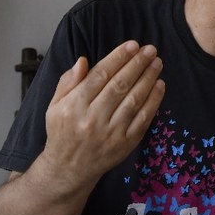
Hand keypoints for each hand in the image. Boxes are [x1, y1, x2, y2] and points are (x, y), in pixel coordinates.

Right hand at [40, 40, 165, 188]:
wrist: (68, 169)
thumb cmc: (63, 132)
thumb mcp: (55, 105)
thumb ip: (68, 82)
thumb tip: (83, 61)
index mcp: (74, 107)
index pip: (99, 76)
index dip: (118, 58)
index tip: (132, 45)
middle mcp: (92, 119)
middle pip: (119, 85)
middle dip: (137, 64)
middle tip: (150, 50)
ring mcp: (111, 132)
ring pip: (134, 99)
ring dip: (148, 78)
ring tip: (157, 63)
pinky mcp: (126, 143)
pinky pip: (143, 118)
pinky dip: (154, 100)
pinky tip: (159, 85)